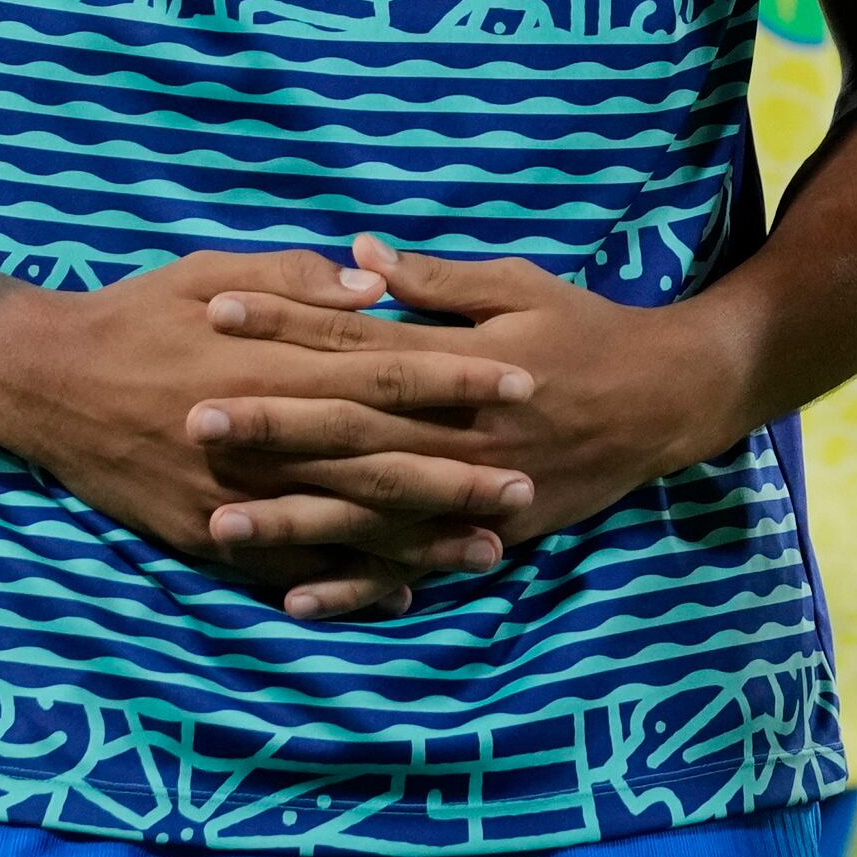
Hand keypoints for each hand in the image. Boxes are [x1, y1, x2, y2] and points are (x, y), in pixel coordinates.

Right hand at [0, 249, 544, 620]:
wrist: (42, 383)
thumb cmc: (133, 314)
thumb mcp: (210, 269)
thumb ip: (293, 280)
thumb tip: (372, 285)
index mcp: (271, 363)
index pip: (385, 372)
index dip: (457, 378)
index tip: (520, 380)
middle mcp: (261, 436)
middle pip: (380, 459)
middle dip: (458, 474)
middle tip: (527, 483)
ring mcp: (234, 496)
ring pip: (345, 525)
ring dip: (421, 539)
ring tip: (490, 549)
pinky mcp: (206, 538)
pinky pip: (290, 572)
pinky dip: (349, 584)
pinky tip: (404, 592)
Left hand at [187, 237, 742, 560]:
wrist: (665, 401)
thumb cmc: (585, 329)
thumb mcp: (517, 285)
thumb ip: (434, 278)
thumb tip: (355, 255)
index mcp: (459, 366)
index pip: (356, 343)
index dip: (286, 327)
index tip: (219, 314)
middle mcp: (459, 436)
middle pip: (349, 433)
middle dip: (269, 429)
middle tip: (192, 423)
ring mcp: (470, 494)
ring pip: (369, 512)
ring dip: (293, 521)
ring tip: (218, 524)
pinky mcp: (485, 537)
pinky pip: (410, 567)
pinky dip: (354, 589)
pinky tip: (295, 601)